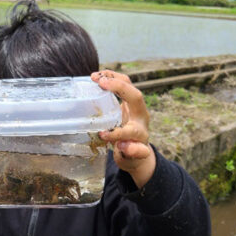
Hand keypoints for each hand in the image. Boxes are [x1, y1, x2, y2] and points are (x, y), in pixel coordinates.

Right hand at [91, 70, 154, 187]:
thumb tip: (124, 146)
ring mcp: (134, 105)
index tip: (103, 135)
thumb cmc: (131, 154)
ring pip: (129, 85)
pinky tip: (96, 76)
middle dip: (120, 88)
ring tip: (95, 77)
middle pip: (136, 96)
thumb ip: (132, 153)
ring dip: (113, 78)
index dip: (118, 131)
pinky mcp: (127, 98)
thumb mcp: (131, 159)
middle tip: (101, 84)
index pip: (133, 127)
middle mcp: (140, 115)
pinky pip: (122, 82)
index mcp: (140, 131)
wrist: (136, 147)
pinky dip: (110, 76)